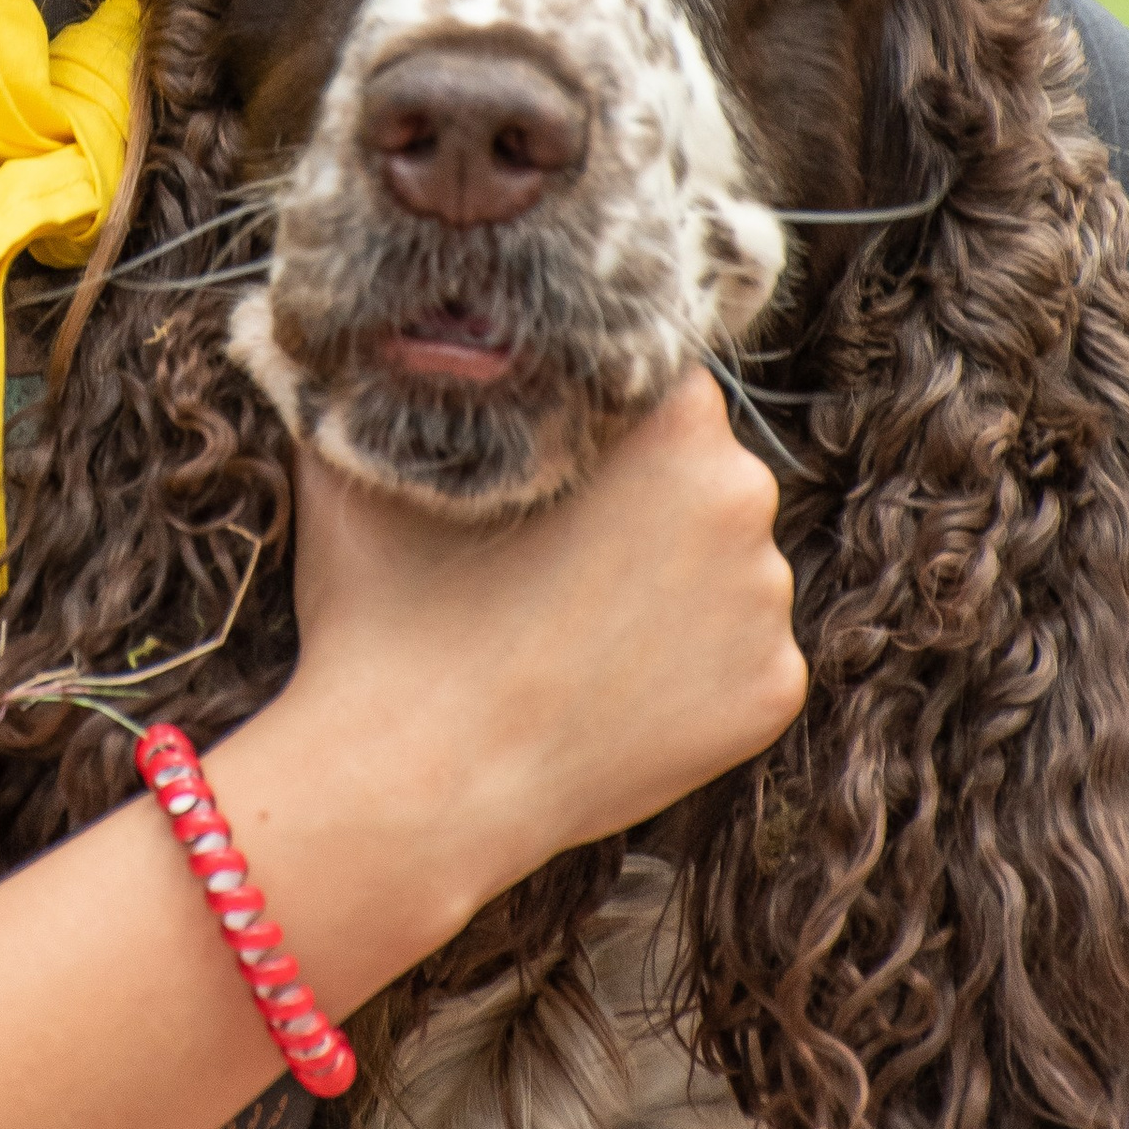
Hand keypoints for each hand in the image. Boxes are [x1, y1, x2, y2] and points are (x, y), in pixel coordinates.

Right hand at [281, 370, 805, 942]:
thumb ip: (386, 384)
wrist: (418, 787)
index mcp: (669, 418)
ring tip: (568, 627)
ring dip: (666, 584)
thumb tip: (369, 340)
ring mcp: (767, 602)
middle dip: (639, 496)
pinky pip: (735, 657)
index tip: (542, 452)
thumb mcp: (357, 460)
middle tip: (549, 547)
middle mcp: (743, 495)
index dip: (593, 412)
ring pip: (722, 566)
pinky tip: (606, 688)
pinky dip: (686, 670)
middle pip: (700, 471)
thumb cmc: (387, 611)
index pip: (652, 378)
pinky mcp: (772, 692)